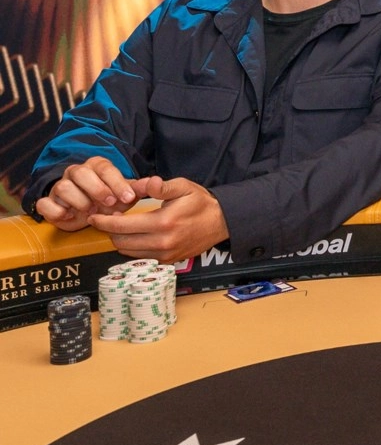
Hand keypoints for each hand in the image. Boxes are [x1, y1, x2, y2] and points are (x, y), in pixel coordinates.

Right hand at [35, 157, 160, 230]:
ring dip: (79, 201)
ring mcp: (60, 186)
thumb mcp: (124, 194)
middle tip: (109, 204)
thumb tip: (154, 183)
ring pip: (63, 187)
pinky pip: (45, 203)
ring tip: (91, 212)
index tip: (128, 198)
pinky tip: (69, 217)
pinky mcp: (48, 201)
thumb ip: (136, 188)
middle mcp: (76, 173)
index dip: (116, 183)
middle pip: (81, 173)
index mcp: (96, 166)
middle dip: (96, 189)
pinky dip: (56, 211)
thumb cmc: (108, 200)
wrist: (86, 212)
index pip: (106, 169)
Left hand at [88, 177, 227, 261]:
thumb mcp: (184, 187)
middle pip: (120, 241)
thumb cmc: (201, 203)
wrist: (222, 222)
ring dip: (119, 239)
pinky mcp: (167, 260)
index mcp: (163, 222)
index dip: (103, 221)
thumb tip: (145, 183)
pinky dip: (132, 247)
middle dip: (109, 231)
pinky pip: (140, 256)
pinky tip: (134, 235)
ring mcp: (164, 254)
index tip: (95, 216)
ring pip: (127, 251)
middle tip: (107, 219)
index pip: (121, 226)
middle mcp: (162, 242)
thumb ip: (161, 186)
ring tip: (120, 227)